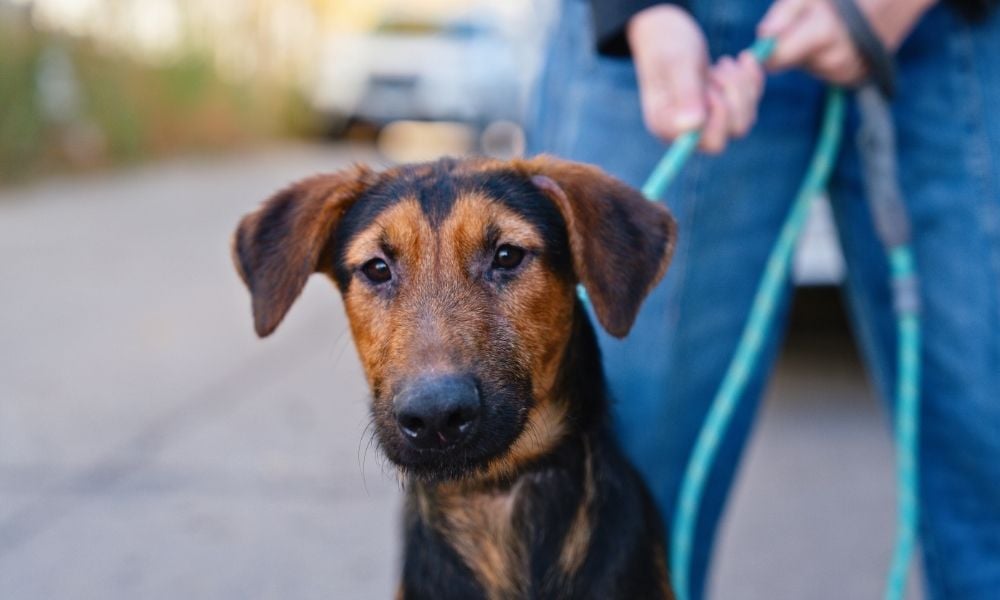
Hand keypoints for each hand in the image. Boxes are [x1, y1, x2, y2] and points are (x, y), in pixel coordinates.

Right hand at [628, 5, 764, 153]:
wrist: (667, 33)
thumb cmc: (666, 44)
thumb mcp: (678, 62)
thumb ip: (686, 92)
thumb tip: (692, 126)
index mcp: (667, 126)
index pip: (708, 141)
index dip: (721, 112)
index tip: (710, 82)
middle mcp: (685, 132)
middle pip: (732, 131)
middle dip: (735, 95)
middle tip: (719, 65)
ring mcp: (705, 124)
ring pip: (744, 121)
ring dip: (742, 87)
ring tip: (723, 62)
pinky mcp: (721, 113)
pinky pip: (750, 107)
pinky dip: (751, 81)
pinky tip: (743, 60)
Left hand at [759, 0, 936, 84]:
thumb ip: (783, 15)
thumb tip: (762, 40)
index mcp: (821, 35)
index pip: (775, 60)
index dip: (767, 51)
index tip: (768, 40)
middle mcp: (835, 60)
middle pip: (794, 63)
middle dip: (796, 44)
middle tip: (815, 20)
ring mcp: (848, 72)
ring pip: (811, 67)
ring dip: (814, 51)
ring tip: (834, 27)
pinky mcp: (857, 78)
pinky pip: (828, 71)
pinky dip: (830, 58)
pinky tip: (844, 39)